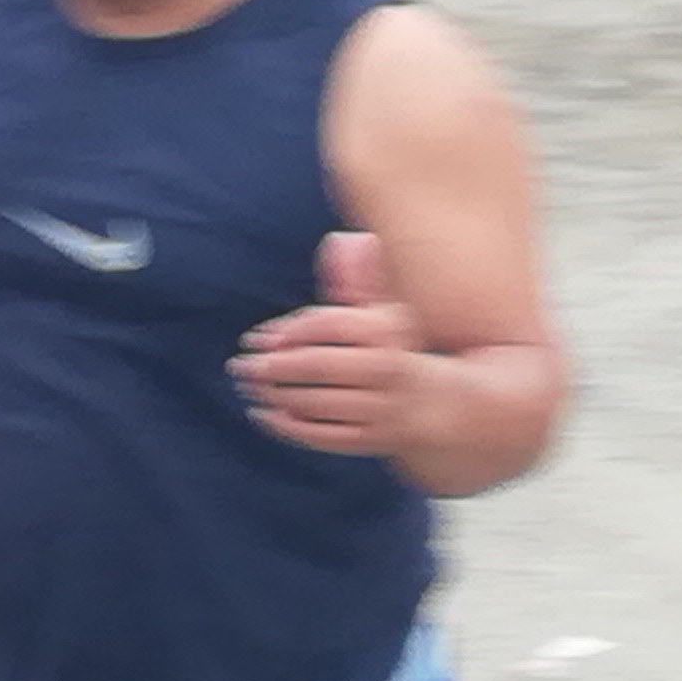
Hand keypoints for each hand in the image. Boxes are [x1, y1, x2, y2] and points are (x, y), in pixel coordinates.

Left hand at [234, 231, 428, 458]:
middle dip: (272, 366)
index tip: (257, 338)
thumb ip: (357, 281)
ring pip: (316, 402)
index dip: (288, 331)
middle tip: (240, 365)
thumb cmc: (397, 352)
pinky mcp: (372, 440)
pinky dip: (288, 427)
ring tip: (248, 385)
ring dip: (274, 395)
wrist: (441, 406)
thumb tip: (341, 240)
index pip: (329, 325)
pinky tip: (262, 414)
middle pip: (318, 365)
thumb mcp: (384, 314)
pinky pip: (323, 435)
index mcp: (388, 332)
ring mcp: (381, 408)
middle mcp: (387, 369)